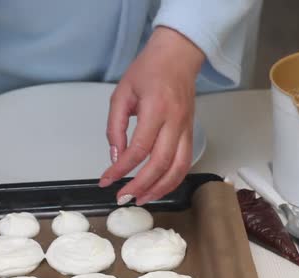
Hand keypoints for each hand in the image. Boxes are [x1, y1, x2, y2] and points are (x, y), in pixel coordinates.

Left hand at [99, 27, 204, 205]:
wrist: (178, 56)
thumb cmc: (149, 69)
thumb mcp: (122, 93)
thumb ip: (116, 126)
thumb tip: (116, 156)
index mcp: (156, 109)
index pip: (140, 148)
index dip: (122, 168)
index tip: (107, 180)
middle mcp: (175, 122)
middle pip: (161, 163)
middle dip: (141, 185)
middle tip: (123, 198)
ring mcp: (186, 128)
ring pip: (179, 168)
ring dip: (161, 188)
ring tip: (142, 199)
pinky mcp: (191, 133)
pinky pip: (186, 162)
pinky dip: (174, 179)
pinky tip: (160, 187)